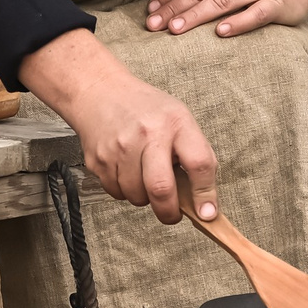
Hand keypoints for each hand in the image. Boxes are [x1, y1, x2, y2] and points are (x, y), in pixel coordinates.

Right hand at [18, 29, 216, 223]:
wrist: (100, 92)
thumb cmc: (145, 109)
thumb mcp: (179, 119)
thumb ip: (194, 154)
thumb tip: (203, 198)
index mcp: (176, 123)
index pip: (199, 163)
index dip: (206, 194)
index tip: (207, 213)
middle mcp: (148, 134)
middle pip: (161, 188)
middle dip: (169, 212)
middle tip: (172, 214)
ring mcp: (120, 148)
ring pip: (137, 196)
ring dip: (144, 197)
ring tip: (144, 175)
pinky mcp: (99, 160)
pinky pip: (117, 193)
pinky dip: (125, 190)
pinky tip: (126, 170)